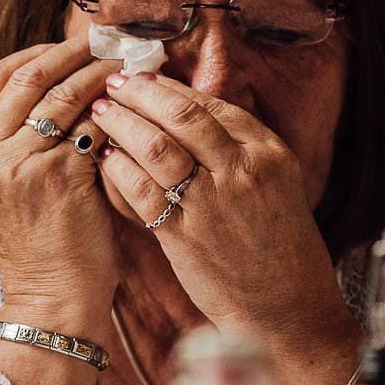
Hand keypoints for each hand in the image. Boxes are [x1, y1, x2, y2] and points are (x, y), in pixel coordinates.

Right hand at [0, 38, 122, 331]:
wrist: (52, 296)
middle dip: (72, 52)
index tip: (74, 46)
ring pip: (62, 93)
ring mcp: (17, 163)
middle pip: (27, 75)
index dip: (38, 52)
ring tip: (129, 67)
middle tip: (108, 43)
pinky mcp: (56, 175)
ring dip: (100, 73)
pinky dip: (116, 108)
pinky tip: (137, 104)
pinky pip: (91, 123)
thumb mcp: (16, 182)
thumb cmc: (47, 240)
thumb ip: (26, 135)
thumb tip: (70, 78)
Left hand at [89, 71, 352, 344]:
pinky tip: (103, 158)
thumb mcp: (271, 185)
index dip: (168, 88)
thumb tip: (184, 111)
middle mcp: (243, 170)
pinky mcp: (185, 234)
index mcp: (268, 153)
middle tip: (110, 82)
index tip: (140, 77)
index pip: (210, 105)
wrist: (285, 307)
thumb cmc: (274, 245)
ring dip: (122, 124)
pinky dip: (117, 169)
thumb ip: (233, 150)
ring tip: (99, 112)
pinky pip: (141, 190)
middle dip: (140, 94)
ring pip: (157, 147)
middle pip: (181, 116)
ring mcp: (214, 202)